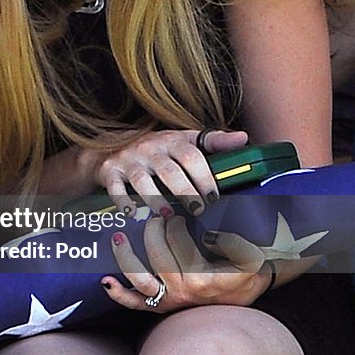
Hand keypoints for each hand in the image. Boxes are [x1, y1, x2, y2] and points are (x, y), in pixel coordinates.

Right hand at [91, 127, 247, 215]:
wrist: (111, 147)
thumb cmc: (156, 149)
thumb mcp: (183, 139)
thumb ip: (214, 141)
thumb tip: (244, 138)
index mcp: (171, 140)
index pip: (191, 156)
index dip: (204, 177)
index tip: (215, 197)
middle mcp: (150, 148)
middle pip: (169, 171)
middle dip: (186, 192)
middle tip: (198, 211)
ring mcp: (129, 159)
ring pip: (142, 180)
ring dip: (156, 199)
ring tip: (169, 216)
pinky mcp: (109, 171)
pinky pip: (115, 187)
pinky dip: (123, 201)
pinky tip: (132, 214)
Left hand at [102, 212, 272, 312]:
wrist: (246, 293)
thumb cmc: (247, 270)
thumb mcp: (249, 255)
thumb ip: (232, 243)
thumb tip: (206, 236)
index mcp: (203, 278)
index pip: (180, 242)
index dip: (177, 223)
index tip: (179, 214)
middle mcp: (184, 291)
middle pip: (157, 255)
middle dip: (154, 230)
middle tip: (158, 215)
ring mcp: (170, 300)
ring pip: (140, 279)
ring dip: (125, 257)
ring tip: (118, 237)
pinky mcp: (161, 306)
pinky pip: (136, 304)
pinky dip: (119, 294)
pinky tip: (105, 281)